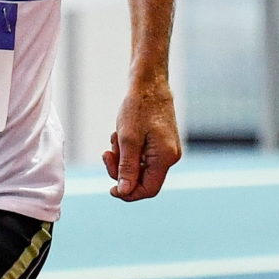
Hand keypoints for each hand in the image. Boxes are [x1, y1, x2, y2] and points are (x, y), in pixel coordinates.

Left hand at [102, 83, 180, 201]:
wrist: (149, 84)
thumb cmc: (138, 108)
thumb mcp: (128, 140)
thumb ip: (127, 168)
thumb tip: (124, 191)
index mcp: (165, 157)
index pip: (148, 189)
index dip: (129, 193)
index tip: (111, 189)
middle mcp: (170, 156)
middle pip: (143, 180)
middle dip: (121, 171)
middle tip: (107, 154)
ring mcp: (167, 150)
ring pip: (140, 168)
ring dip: (123, 159)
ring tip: (115, 138)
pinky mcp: (161, 144)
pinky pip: (143, 157)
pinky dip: (128, 151)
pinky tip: (120, 135)